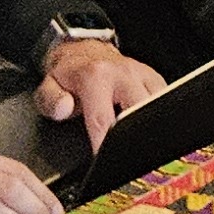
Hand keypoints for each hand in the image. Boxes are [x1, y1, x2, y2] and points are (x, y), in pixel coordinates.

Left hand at [34, 33, 166, 146]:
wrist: (85, 51)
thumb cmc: (69, 75)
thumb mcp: (48, 86)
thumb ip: (51, 100)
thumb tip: (64, 108)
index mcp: (97, 77)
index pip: (104, 119)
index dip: (105, 145)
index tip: (105, 162)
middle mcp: (124, 74)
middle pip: (141, 113)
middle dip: (136, 138)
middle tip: (129, 158)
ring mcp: (143, 75)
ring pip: (160, 107)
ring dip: (150, 128)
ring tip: (140, 145)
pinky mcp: (156, 79)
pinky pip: (166, 102)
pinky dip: (159, 119)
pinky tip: (148, 128)